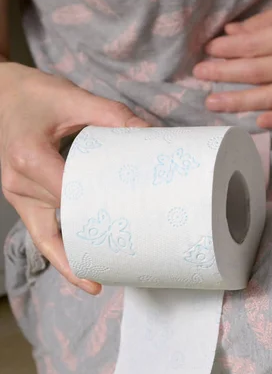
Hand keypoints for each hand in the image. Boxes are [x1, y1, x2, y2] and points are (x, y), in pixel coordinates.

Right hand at [0, 63, 147, 293]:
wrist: (0, 93)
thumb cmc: (35, 94)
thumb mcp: (74, 98)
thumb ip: (114, 116)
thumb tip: (153, 135)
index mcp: (30, 157)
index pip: (69, 194)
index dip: (99, 209)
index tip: (130, 219)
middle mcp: (19, 182)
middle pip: (59, 222)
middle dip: (87, 245)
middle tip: (120, 263)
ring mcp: (17, 193)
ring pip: (44, 236)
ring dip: (70, 258)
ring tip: (97, 280)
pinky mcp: (21, 196)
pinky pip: (38, 231)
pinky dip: (57, 251)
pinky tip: (78, 269)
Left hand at [193, 0, 271, 128]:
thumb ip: (267, 21)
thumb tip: (233, 32)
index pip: (255, 45)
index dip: (227, 49)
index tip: (208, 51)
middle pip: (258, 72)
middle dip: (224, 74)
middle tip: (199, 76)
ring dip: (240, 101)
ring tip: (213, 103)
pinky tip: (258, 122)